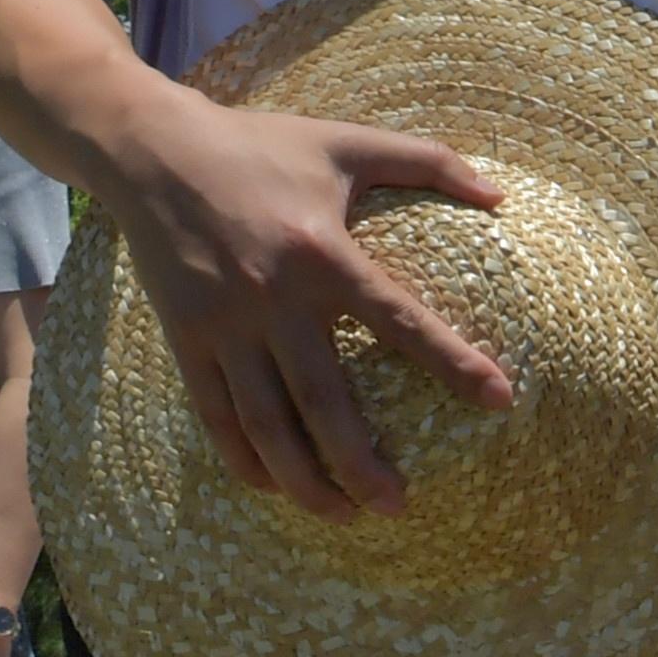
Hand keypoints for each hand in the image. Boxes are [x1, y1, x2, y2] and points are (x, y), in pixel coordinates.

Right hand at [94, 90, 512, 517]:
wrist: (155, 153)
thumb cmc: (264, 145)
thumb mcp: (350, 141)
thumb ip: (430, 163)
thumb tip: (502, 196)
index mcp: (322, 252)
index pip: (398, 319)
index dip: (451, 362)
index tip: (499, 399)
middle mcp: (273, 298)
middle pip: (323, 401)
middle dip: (362, 463)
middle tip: (400, 505)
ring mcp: (224, 325)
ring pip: (265, 424)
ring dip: (304, 479)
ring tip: (344, 515)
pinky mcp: (186, 340)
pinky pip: (216, 416)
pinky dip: (245, 460)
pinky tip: (276, 486)